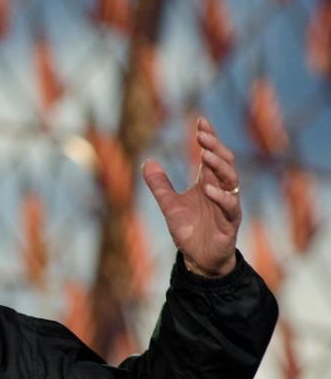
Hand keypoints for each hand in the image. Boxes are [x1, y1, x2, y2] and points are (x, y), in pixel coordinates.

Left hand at [142, 118, 240, 276]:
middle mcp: (221, 190)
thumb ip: (160, 185)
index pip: (211, 155)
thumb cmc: (190, 230)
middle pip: (224, 162)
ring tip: (204, 154)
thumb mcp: (169, 205)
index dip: (208, 138)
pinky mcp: (230, 223)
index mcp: (208, 183)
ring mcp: (228, 205)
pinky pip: (230, 206)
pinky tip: (208, 188)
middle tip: (201, 134)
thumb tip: (147, 161)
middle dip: (214, 147)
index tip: (200, 120)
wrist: (199, 259)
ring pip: (231, 180)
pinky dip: (220, 197)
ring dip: (219, 166)